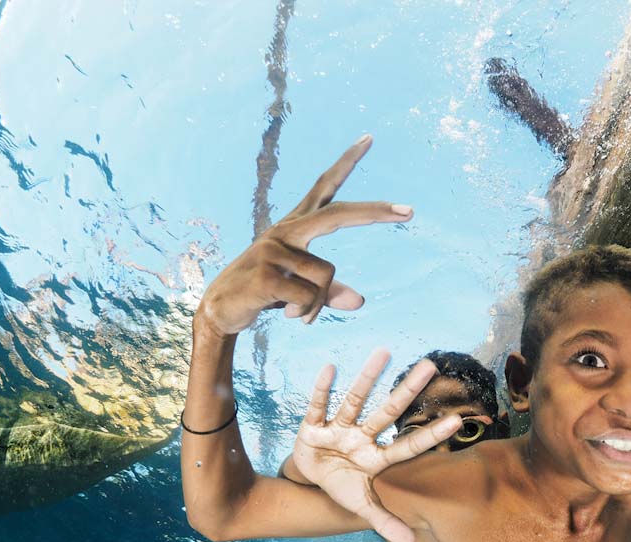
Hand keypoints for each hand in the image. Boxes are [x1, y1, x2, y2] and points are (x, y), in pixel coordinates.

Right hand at [196, 135, 413, 336]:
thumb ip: (330, 293)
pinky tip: (286, 313)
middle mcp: (286, 229)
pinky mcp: (265, 272)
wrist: (220, 310)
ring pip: (327, 275)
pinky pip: (309, 297)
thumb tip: (359, 301)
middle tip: (410, 211)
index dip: (347, 162)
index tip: (369, 138)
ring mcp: (273, 248)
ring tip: (298, 312)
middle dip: (375, 213)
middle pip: (338, 215)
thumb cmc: (265, 293)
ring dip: (319, 305)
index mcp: (296, 226)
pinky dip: (306, 313)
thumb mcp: (302, 292)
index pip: (325, 186)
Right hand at [290, 348, 461, 541]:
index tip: (457, 420)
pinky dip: (322, 390)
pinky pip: (318, 406)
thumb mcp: (361, 506)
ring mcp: (339, 429)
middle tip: (430, 365)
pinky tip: (330, 369)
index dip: (430, 435)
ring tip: (384, 352)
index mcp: (377, 458)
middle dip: (407, 390)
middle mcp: (363, 437)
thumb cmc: (341, 486)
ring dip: (367, 378)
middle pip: (388, 412)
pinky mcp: (313, 427)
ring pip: (355, 400)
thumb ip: (385, 522)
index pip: (409, 446)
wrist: (308, 478)